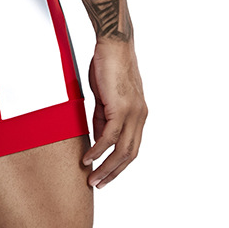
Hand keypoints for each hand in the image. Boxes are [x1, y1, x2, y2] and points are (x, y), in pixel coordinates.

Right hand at [83, 37, 146, 187]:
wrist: (114, 43)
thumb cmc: (108, 64)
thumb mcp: (106, 96)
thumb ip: (103, 117)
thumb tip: (99, 138)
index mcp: (138, 114)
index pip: (132, 147)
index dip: (119, 164)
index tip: (106, 174)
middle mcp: (140, 116)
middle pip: (130, 154)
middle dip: (114, 172)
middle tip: (99, 183)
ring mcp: (133, 113)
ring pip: (122, 150)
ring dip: (106, 166)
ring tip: (92, 177)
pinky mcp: (121, 107)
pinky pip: (109, 136)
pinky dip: (99, 150)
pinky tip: (89, 158)